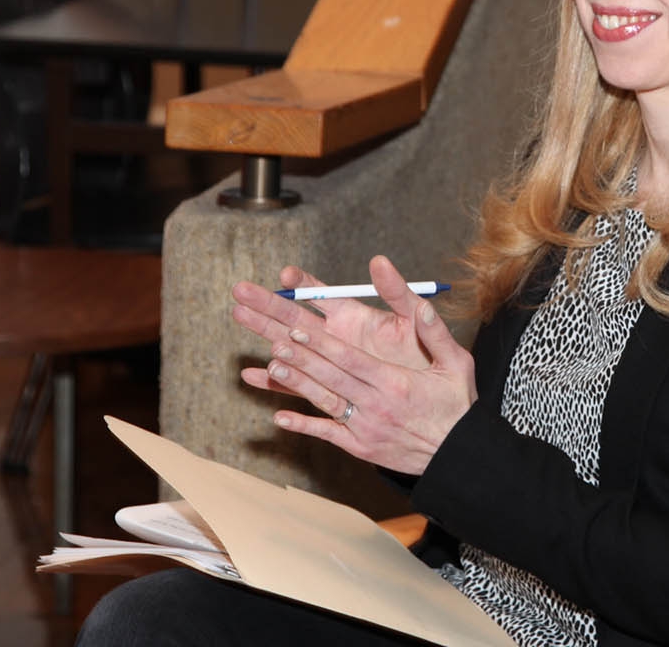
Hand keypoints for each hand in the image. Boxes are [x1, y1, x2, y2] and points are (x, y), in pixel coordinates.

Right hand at [234, 257, 433, 373]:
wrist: (429, 407)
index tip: (287, 274)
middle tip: (239, 290)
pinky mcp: (328, 393)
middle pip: (293, 316)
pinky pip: (295, 388)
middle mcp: (335, 338)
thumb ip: (399, 293)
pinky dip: (274, 382)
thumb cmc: (425, 360)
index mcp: (353, 317)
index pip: (321, 294)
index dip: (303, 282)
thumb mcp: (414, 322)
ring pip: (288, 348)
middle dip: (267, 302)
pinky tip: (252, 375)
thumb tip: (380, 261)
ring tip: (240, 318)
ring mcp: (328, 365)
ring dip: (264, 334)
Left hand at [236, 256, 476, 475]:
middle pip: (332, 377)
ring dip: (297, 384)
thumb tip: (421, 305)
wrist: (457, 455)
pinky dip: (304, 425)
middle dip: (301, 356)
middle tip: (274, 339)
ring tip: (272, 367)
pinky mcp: (361, 448)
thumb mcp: (456, 364)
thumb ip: (435, 333)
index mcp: (395, 382)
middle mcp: (376, 405)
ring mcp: (366, 428)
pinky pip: (328, 434)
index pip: (350, 359)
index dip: (322, 344)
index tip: (298, 327)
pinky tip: (280, 416)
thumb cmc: (456, 404)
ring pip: (325, 402)